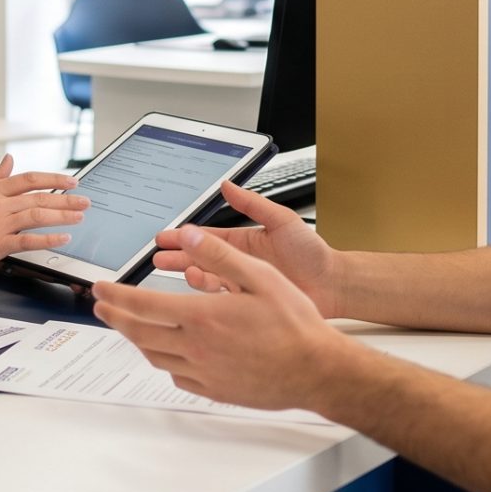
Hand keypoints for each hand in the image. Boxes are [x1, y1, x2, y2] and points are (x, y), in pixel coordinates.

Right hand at [0, 155, 86, 278]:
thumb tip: (9, 159)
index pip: (29, 179)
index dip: (54, 179)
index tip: (72, 181)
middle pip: (39, 197)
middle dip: (66, 199)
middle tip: (85, 201)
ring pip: (37, 215)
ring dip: (62, 216)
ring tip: (79, 217)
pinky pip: (28, 240)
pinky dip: (49, 238)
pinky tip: (64, 238)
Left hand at [91, 231, 352, 411]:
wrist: (317, 371)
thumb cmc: (295, 325)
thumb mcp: (261, 277)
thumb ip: (220, 257)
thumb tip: (191, 237)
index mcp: (202, 316)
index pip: (143, 305)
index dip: (116, 296)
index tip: (99, 290)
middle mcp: (196, 347)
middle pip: (139, 333)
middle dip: (114, 317)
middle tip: (101, 308)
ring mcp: (203, 372)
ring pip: (154, 356)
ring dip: (136, 339)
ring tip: (129, 326)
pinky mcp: (214, 390)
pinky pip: (176, 375)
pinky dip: (164, 360)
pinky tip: (168, 352)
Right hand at [153, 181, 340, 317]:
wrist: (334, 285)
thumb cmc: (313, 253)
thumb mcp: (281, 220)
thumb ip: (252, 203)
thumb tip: (228, 184)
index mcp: (245, 242)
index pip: (207, 239)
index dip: (184, 238)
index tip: (165, 236)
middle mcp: (240, 264)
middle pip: (200, 259)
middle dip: (177, 257)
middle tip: (157, 259)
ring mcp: (243, 285)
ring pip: (207, 280)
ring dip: (191, 276)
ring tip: (181, 272)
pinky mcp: (249, 306)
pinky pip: (221, 302)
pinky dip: (208, 298)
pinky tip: (200, 294)